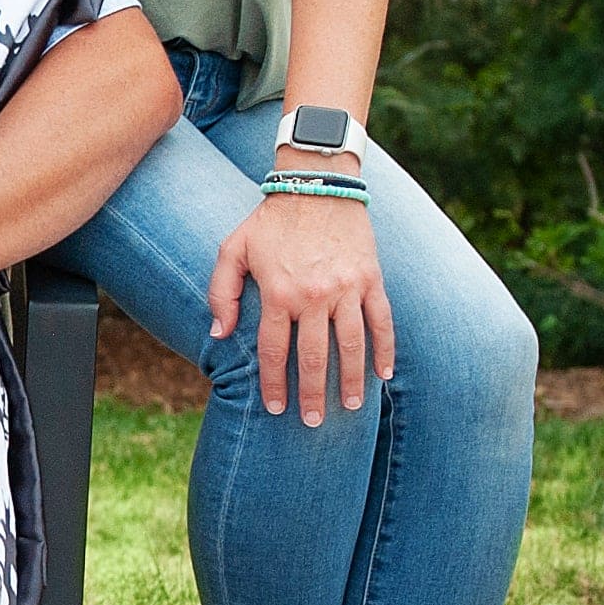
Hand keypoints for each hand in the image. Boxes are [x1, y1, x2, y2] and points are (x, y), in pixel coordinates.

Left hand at [205, 188, 395, 422]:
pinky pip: (381, 321)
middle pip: (315, 357)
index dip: (274, 383)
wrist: (316, 183)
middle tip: (312, 421)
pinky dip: (385, 349)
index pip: (275, 351)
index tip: (276, 407)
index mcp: (278, 292)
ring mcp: (346, 288)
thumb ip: (221, 292)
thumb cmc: (270, 220)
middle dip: (313, 394)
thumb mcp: (233, 249)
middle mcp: (314, 295)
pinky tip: (384, 374)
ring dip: (351, 380)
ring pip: (352, 345)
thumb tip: (219, 335)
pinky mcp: (370, 278)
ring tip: (350, 407)